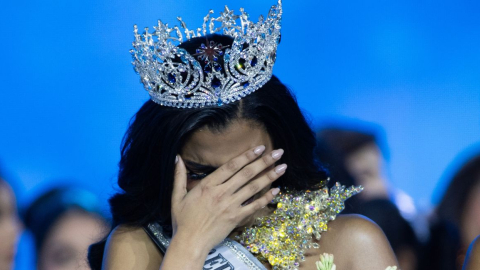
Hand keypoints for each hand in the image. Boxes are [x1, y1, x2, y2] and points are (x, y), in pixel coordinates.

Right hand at [171, 145, 285, 252]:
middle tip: (278, 152)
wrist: (190, 243)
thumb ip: (179, 176)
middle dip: (264, 162)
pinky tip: (276, 190)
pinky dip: (266, 198)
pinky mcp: (236, 218)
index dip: (246, 156)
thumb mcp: (176, 196)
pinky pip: (254, 206)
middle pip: (247, 174)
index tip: (259, 148)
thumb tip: (177, 158)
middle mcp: (221, 193)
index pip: (231, 166)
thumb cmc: (182, 220)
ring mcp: (230, 206)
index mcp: (207, 185)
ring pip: (253, 188)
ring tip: (282, 167)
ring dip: (269, 176)